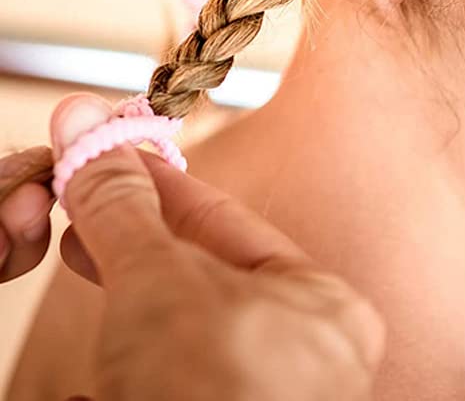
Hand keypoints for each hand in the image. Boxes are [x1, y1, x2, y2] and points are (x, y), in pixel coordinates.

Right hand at [10, 94, 385, 400]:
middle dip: (139, 235)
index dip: (166, 189)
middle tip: (84, 198)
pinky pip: (172, 367)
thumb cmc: (212, 396)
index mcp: (324, 307)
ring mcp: (266, 396)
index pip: (233, 227)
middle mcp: (307, 354)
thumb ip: (132, 217)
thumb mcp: (160, 289)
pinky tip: (103, 319)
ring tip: (81, 244)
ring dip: (129, 279)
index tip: (117, 158)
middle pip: (208, 273)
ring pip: (186, 322)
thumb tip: (97, 146)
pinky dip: (132, 336)